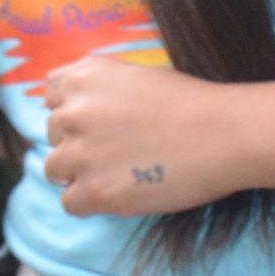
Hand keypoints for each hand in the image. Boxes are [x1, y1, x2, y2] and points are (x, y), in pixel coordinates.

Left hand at [40, 56, 247, 216]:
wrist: (223, 133)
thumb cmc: (188, 101)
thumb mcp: (134, 72)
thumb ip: (93, 78)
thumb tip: (55, 89)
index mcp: (82, 79)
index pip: (52, 100)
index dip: (77, 114)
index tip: (102, 124)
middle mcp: (72, 113)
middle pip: (53, 136)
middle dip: (79, 143)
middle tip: (120, 150)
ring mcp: (80, 154)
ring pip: (55, 170)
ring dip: (80, 173)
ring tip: (120, 171)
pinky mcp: (94, 191)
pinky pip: (70, 203)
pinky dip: (90, 202)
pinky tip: (120, 191)